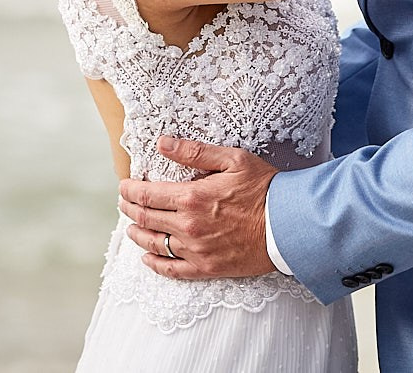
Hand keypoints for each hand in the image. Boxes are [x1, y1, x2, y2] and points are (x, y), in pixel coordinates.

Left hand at [115, 135, 276, 279]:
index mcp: (191, 198)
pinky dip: (155, 265)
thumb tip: (163, 142)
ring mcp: (195, 250)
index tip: (124, 186)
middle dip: (130, 209)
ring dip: (138, 234)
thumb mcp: (232, 159)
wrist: (288, 224)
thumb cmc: (264, 188)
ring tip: (131, 227)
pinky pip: (172, 270)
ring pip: (154, 244)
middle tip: (124, 202)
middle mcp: (188, 226)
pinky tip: (147, 259)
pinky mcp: (206, 268)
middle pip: (146, 218)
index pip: (148, 195)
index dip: (131, 190)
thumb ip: (194, 152)